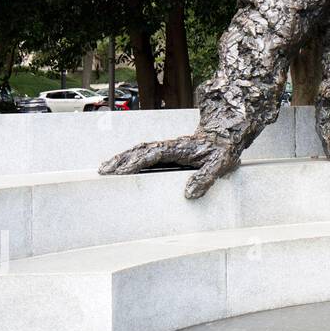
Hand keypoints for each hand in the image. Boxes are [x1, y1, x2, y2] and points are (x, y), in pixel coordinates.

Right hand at [99, 130, 239, 199]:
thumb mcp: (219, 164)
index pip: (153, 154)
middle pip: (140, 150)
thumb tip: (189, 194)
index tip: (122, 172)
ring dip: (122, 158)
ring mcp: (167, 148)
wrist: (226, 136)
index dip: (137, 162)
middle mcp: (169, 146)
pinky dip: (131, 159)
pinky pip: (145, 154)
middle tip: (103, 171)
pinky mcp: (167, 152)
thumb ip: (205, 178)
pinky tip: (122, 167)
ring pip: (139, 151)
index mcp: (179, 148)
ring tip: (104, 169)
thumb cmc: (222, 150)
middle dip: (121, 160)